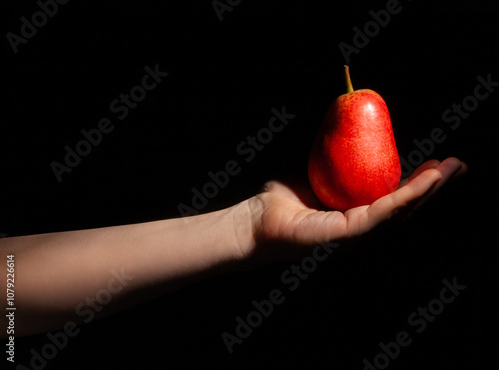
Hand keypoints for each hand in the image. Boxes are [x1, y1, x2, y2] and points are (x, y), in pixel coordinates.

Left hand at [246, 157, 466, 263]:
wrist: (256, 218)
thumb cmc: (281, 196)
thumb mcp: (314, 166)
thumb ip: (333, 151)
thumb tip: (345, 121)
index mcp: (355, 211)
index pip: (393, 196)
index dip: (417, 181)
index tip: (436, 161)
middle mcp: (360, 224)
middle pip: (405, 205)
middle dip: (433, 185)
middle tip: (457, 165)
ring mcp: (356, 233)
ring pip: (400, 210)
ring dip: (428, 190)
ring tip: (450, 170)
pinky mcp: (347, 235)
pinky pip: (381, 213)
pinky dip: (405, 197)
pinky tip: (424, 182)